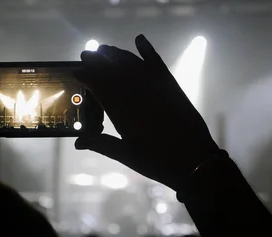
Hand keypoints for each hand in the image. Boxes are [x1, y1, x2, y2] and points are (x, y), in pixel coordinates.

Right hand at [73, 35, 218, 190]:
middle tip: (86, 55)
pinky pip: (157, 64)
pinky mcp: (171, 86)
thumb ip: (101, 144)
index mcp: (123, 112)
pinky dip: (148, 51)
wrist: (194, 161)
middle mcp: (136, 94)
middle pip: (113, 71)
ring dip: (117, 55)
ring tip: (104, 49)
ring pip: (132, 64)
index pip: (100, 86)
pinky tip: (140, 40)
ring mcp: (155, 87)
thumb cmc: (157, 162)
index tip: (77, 72)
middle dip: (98, 61)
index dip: (87, 77)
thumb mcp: (126, 155)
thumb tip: (77, 143)